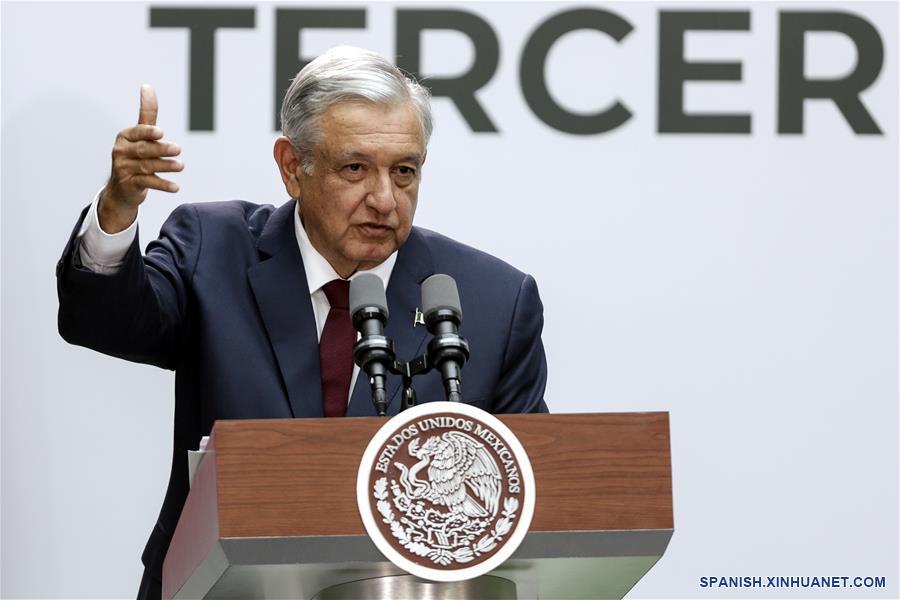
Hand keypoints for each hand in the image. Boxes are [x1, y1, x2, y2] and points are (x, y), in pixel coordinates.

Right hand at [99, 84, 182, 232]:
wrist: (121, 188)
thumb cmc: (134, 156)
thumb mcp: (140, 135)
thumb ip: (146, 113)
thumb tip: (147, 86)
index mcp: (125, 137)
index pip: (137, 132)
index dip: (147, 132)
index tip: (160, 132)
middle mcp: (121, 151)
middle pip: (144, 150)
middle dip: (161, 149)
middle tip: (178, 149)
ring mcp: (124, 168)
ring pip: (147, 166)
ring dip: (165, 166)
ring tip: (181, 166)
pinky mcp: (129, 184)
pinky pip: (147, 183)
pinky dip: (162, 185)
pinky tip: (175, 187)